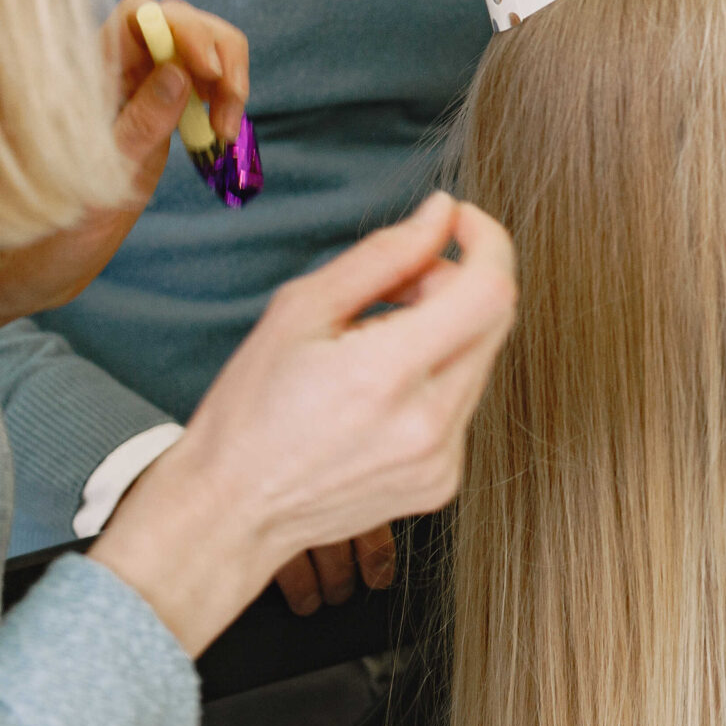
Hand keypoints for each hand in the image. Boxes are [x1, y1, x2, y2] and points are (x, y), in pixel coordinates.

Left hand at [0, 0, 250, 332]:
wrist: (38, 263)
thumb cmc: (50, 227)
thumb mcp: (97, 180)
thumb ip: (137, 124)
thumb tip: (177, 71)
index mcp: (86, 76)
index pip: (139, 15)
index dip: (182, 28)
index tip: (210, 73)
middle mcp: (113, 73)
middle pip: (179, 21)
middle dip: (218, 52)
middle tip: (230, 112)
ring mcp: (138, 91)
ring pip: (196, 49)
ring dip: (228, 77)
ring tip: (228, 131)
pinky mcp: (158, 115)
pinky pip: (199, 83)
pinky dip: (224, 98)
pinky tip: (223, 133)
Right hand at [89, 193, 514, 654]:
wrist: (231, 512)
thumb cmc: (251, 410)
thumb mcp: (300, 310)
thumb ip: (384, 255)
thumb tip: (440, 214)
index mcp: (387, 375)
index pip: (490, 291)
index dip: (488, 242)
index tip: (462, 222)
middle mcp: (428, 424)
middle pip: (493, 320)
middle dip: (457, 282)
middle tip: (398, 285)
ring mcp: (442, 460)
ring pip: (481, 360)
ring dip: (447, 330)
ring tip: (378, 341)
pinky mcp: (443, 481)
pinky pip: (464, 404)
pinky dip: (437, 378)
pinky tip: (381, 391)